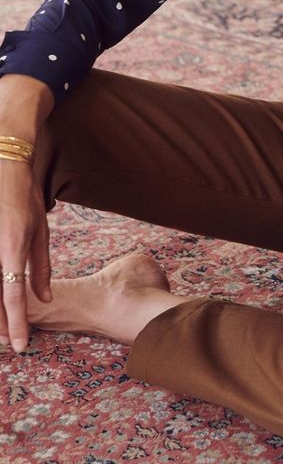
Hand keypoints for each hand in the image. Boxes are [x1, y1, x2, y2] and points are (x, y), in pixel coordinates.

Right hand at [0, 159, 50, 351]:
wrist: (6, 171)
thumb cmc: (25, 200)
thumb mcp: (39, 232)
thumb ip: (40, 268)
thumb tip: (44, 298)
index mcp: (12, 250)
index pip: (13, 297)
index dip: (18, 324)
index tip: (22, 345)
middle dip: (3, 324)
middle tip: (13, 341)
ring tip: (5, 328)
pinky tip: (1, 302)